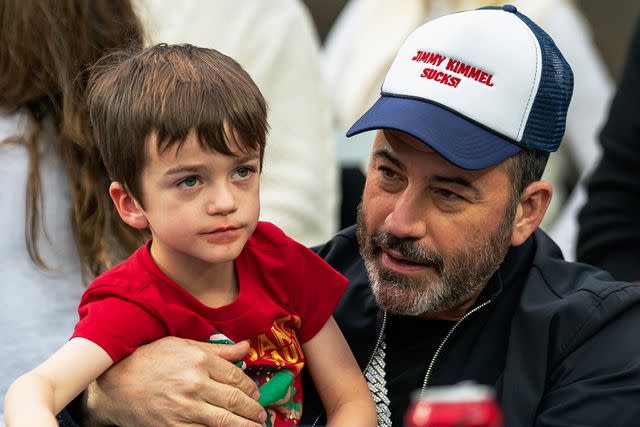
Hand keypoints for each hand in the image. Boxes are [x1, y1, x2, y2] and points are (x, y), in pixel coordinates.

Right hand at [82, 336, 265, 426]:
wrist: (113, 386)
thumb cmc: (148, 360)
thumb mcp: (181, 345)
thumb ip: (217, 349)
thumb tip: (245, 347)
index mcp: (199, 360)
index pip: (237, 377)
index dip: (252, 388)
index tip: (256, 394)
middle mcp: (195, 383)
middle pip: (236, 400)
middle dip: (254, 410)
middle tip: (261, 415)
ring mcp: (185, 408)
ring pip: (226, 421)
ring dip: (245, 426)